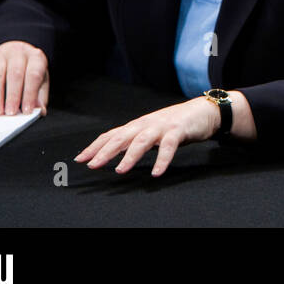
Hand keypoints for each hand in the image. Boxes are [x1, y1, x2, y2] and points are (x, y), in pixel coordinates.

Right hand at [0, 40, 49, 114]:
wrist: (17, 53)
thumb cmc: (29, 69)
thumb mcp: (41, 80)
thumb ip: (40, 96)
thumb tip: (40, 110)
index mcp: (36, 57)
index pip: (34, 75)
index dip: (30, 94)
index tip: (26, 110)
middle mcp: (19, 52)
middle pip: (15, 74)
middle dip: (12, 96)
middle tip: (10, 112)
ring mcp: (1, 55)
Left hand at [76, 97, 221, 176]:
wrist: (203, 110)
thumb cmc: (175, 123)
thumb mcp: (151, 131)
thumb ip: (134, 139)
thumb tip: (112, 152)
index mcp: (138, 126)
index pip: (112, 135)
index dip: (95, 146)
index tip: (80, 159)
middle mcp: (146, 124)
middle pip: (121, 137)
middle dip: (105, 151)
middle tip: (92, 165)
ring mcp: (161, 127)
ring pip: (141, 141)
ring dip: (130, 156)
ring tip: (120, 171)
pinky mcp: (178, 131)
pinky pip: (169, 147)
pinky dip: (162, 160)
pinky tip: (156, 172)